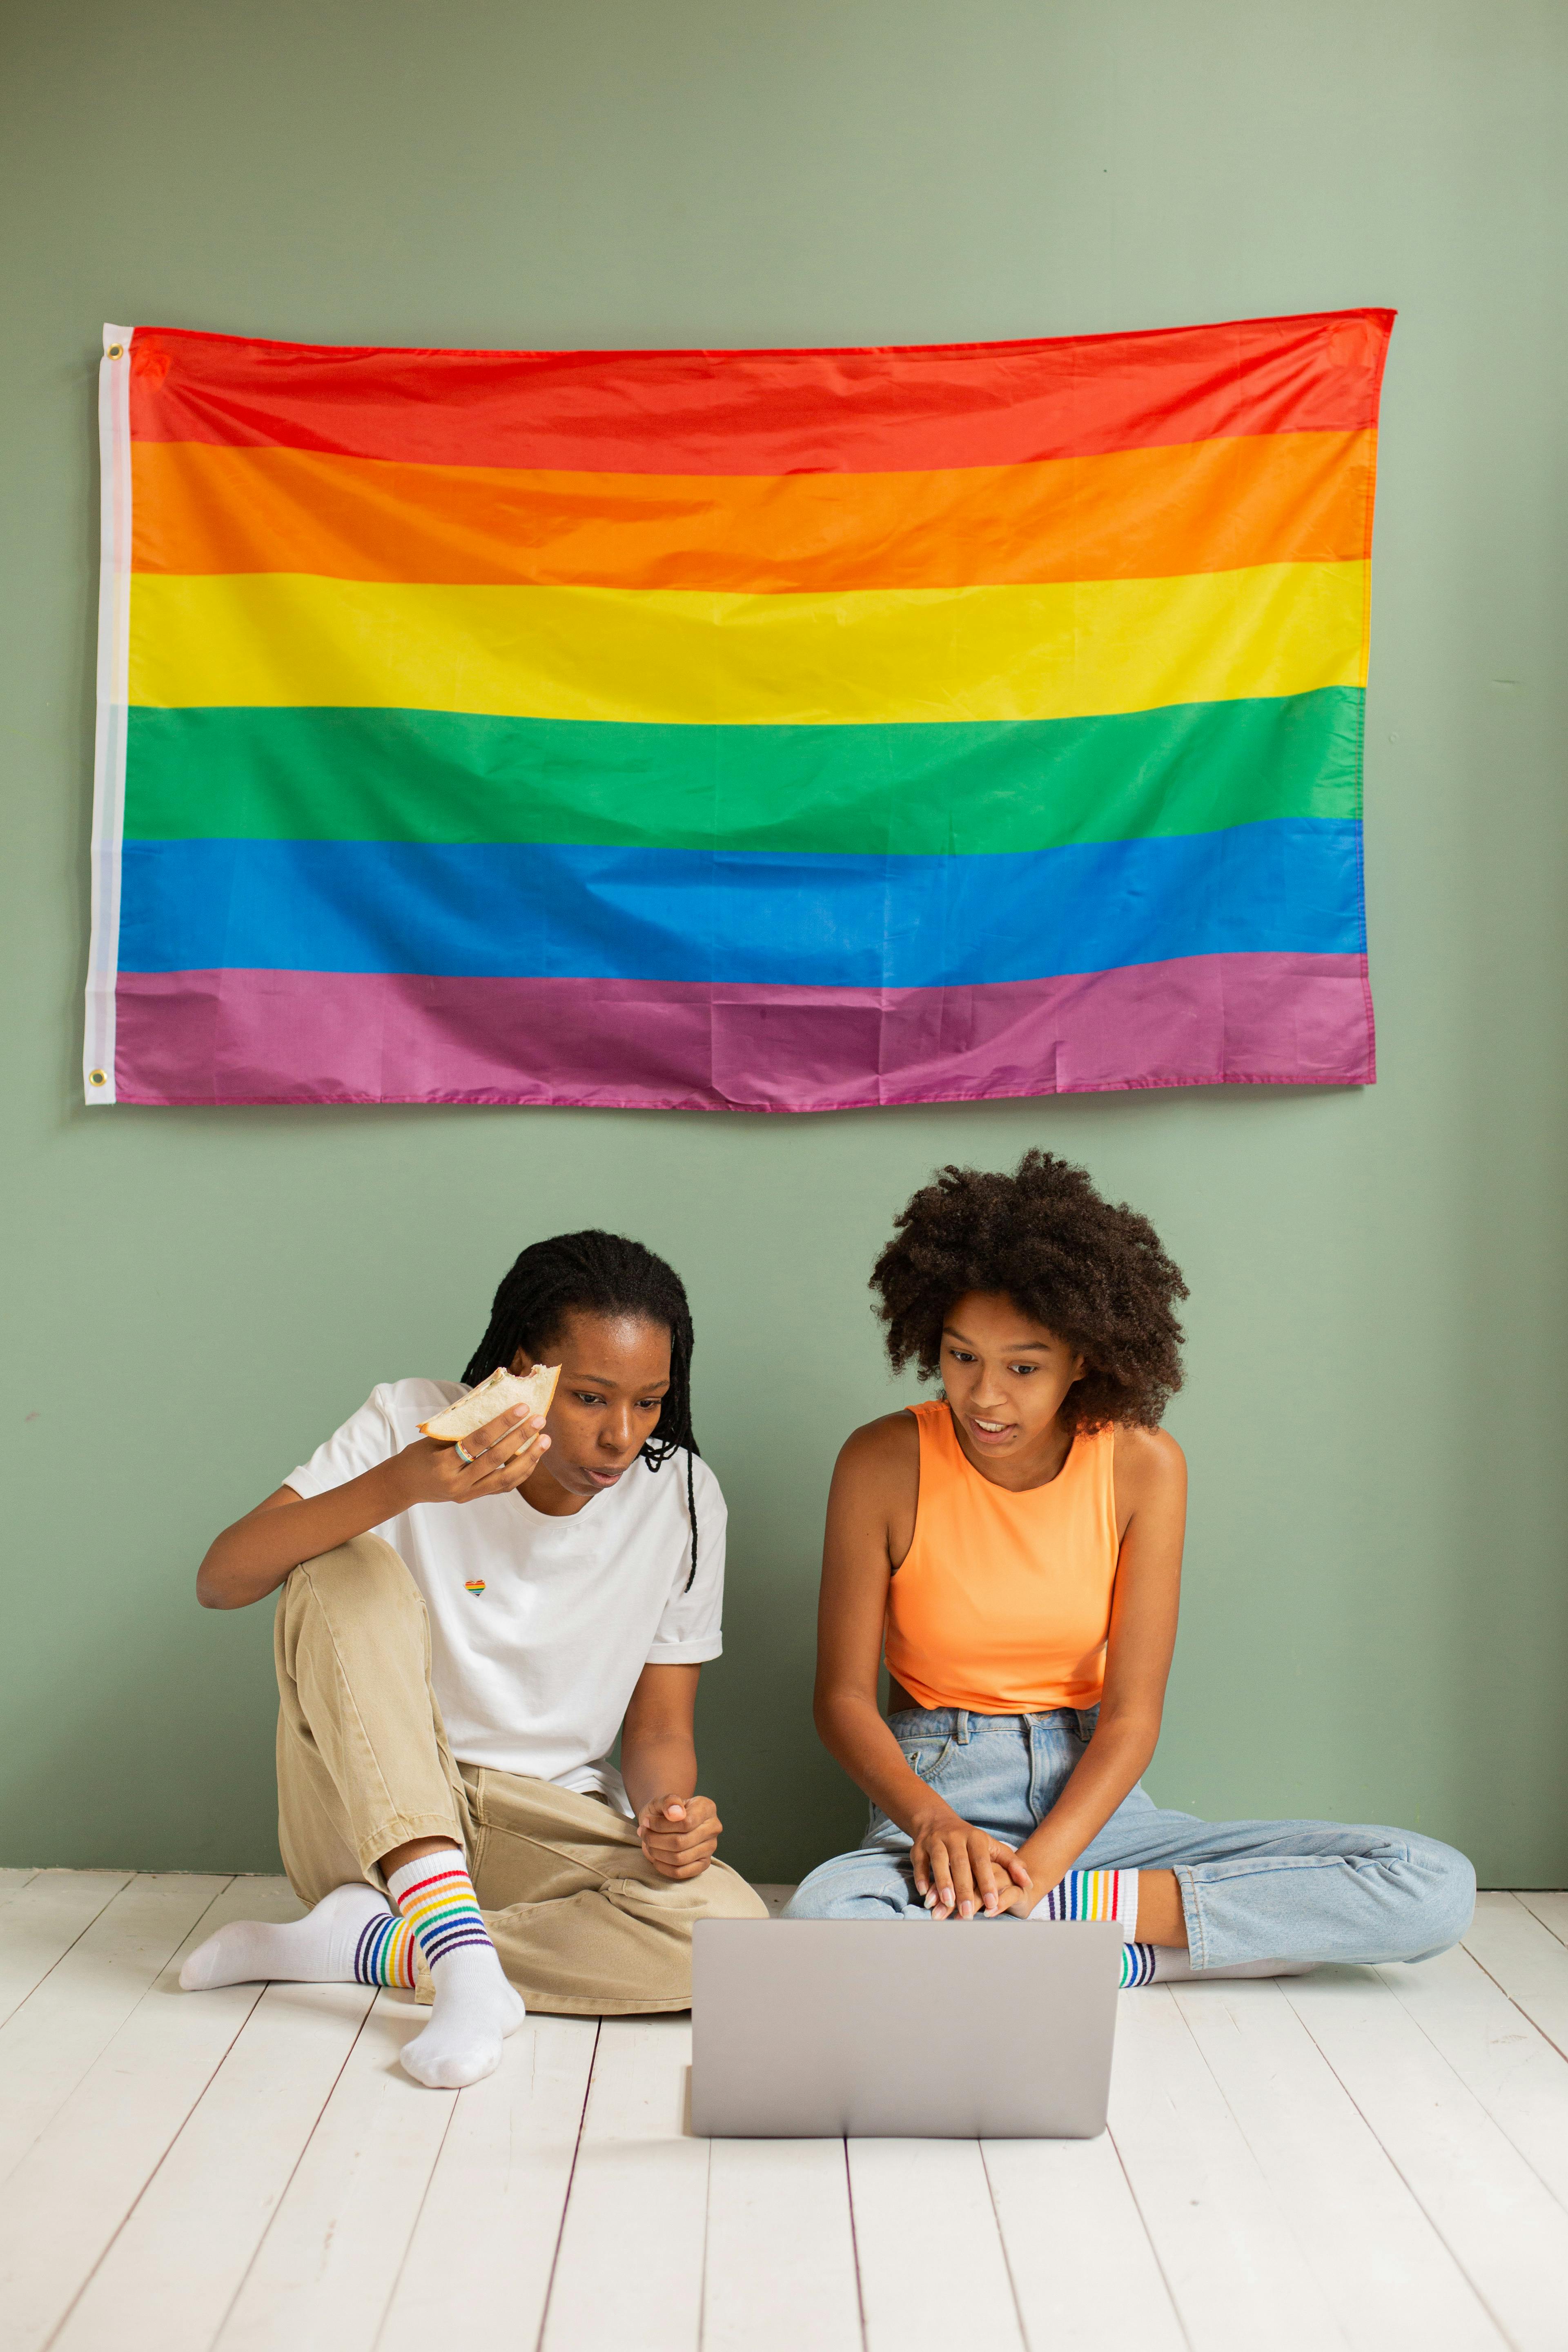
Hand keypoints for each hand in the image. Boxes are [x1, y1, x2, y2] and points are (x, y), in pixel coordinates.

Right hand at [393, 1407, 549, 1507]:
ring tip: (544, 1440)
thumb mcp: (433, 1439)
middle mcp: (457, 1482)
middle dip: (520, 1438)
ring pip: (505, 1478)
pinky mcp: (473, 1498)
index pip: (478, 1440)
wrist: (403, 1485)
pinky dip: (520, 1472)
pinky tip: (532, 1457)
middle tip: (539, 1420)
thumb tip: (493, 1402)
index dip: (501, 1423)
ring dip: (528, 1458)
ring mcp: (467, 1494)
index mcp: (443, 1463)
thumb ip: (461, 1427)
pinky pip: (503, 1487)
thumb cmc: (417, 1456)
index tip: (521, 1407)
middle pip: (496, 1459)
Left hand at [636, 1794, 720, 1879]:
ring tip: (647, 1844)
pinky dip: (663, 1867)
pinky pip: (681, 1872)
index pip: (686, 1823)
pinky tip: (655, 1857)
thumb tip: (676, 1813)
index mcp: (707, 1808)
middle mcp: (713, 1828)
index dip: (661, 1825)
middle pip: (681, 1842)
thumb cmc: (665, 1810)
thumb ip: (669, 1801)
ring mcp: (710, 1848)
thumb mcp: (663, 1799)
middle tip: (643, 1833)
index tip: (646, 1821)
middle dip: (655, 1839)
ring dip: (657, 1853)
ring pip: (679, 1858)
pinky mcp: (703, 1864)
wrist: (666, 1820)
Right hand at [910, 1809, 1031, 1920]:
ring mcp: (935, 1841)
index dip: (987, 1881)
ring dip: (943, 1883)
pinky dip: (921, 1877)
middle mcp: (955, 1837)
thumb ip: (1011, 1863)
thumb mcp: (991, 1847)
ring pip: (939, 1862)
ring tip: (947, 1904)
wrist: (937, 1820)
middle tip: (968, 1913)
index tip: (993, 1903)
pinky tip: (925, 1893)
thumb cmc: (970, 1841)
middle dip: (964, 1889)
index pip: (982, 1861)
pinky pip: (919, 1862)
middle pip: (960, 1864)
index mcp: (975, 1838)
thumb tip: (1029, 1883)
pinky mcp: (919, 1847)